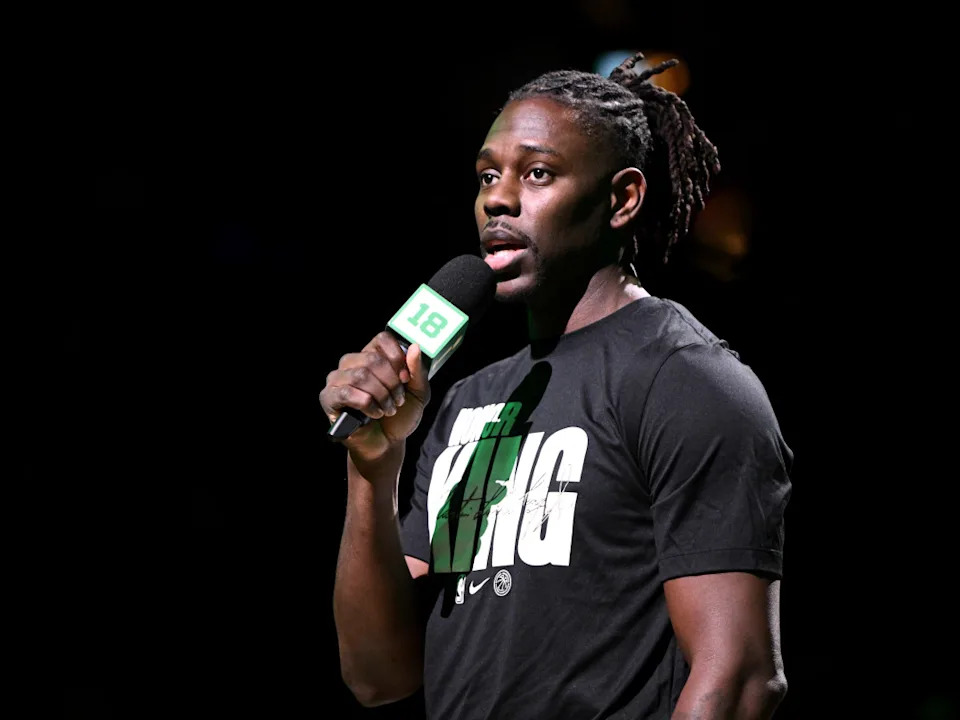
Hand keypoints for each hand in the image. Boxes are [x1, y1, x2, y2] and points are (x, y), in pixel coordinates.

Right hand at [319, 332, 431, 462]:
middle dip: (391, 382)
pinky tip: (374, 414)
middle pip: (372, 358)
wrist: (387, 443)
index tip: (405, 379)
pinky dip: (367, 405)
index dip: (397, 358)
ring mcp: (337, 379)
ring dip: (381, 395)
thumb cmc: (400, 416)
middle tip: (398, 399)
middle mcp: (352, 363)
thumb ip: (418, 371)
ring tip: (388, 410)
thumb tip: (415, 347)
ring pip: (360, 375)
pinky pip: (346, 393)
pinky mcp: (329, 397)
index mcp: (372, 355)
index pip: (381, 339)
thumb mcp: (418, 393)